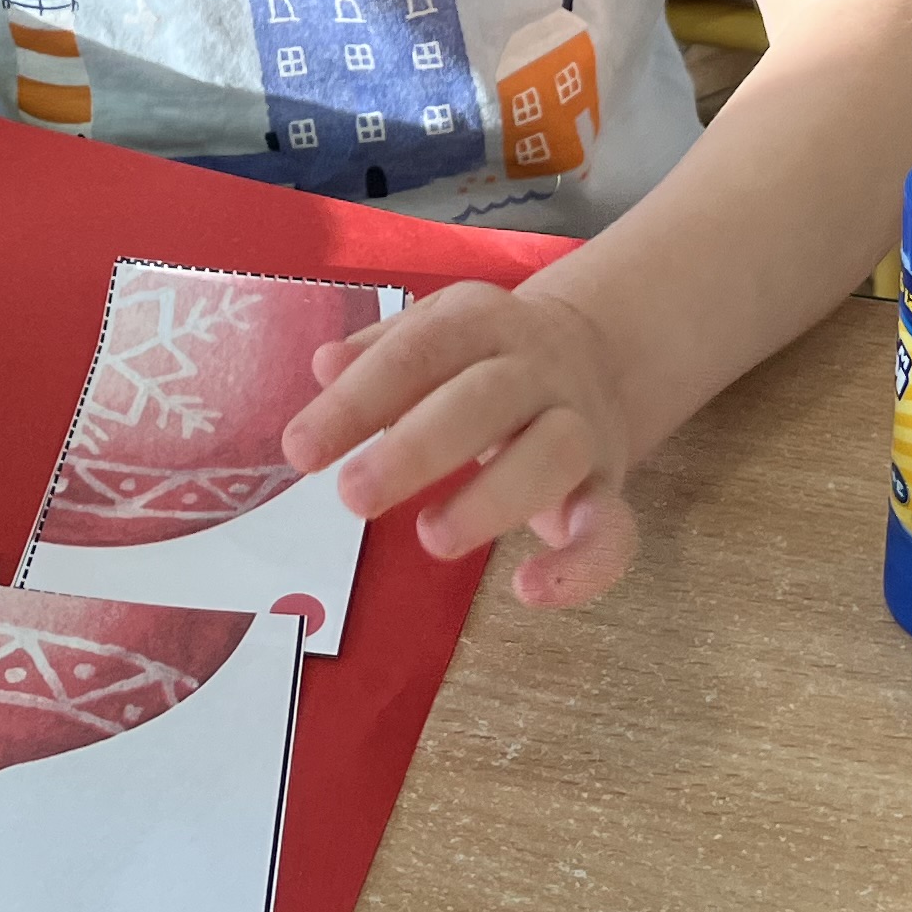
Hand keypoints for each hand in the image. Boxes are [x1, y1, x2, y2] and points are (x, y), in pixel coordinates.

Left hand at [281, 277, 646, 608]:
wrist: (597, 354)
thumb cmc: (482, 358)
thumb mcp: (432, 334)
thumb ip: (378, 353)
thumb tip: (324, 365)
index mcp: (481, 321)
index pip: (418, 351)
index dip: (358, 400)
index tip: (299, 450)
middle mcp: (536, 368)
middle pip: (483, 398)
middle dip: (417, 448)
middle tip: (353, 497)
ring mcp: (580, 425)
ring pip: (552, 454)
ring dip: (491, 500)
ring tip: (431, 539)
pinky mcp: (609, 487)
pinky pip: (612, 529)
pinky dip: (580, 565)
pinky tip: (527, 589)